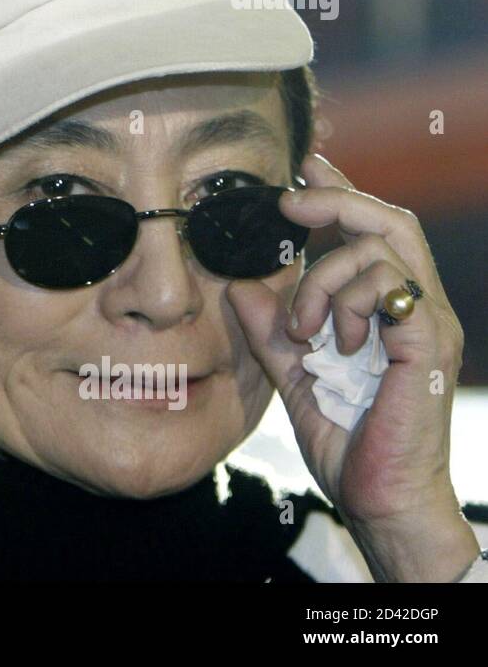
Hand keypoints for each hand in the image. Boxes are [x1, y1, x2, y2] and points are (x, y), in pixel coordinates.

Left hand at [226, 152, 479, 580]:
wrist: (382, 501)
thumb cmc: (350, 443)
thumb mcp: (295, 377)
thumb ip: (272, 332)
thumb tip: (239, 287)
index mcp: (389, 310)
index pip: (372, 230)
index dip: (338, 190)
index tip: (300, 165)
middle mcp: (418, 308)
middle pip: (388, 218)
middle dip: (334, 199)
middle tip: (287, 204)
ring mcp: (428, 325)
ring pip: (380, 249)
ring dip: (323, 277)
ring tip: (304, 327)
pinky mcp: (428, 345)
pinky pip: (388, 288)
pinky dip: (345, 303)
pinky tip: (329, 341)